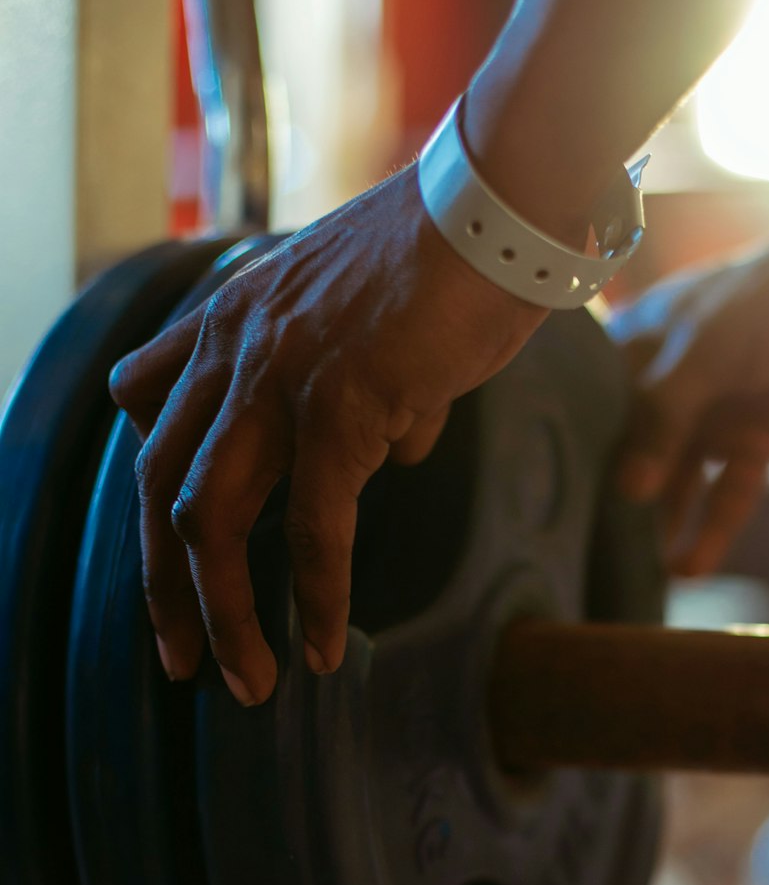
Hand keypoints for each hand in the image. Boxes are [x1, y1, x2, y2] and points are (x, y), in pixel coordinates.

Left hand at [110, 164, 542, 704]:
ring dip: (223, 614)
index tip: (172, 574)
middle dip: (163, 587)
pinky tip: (324, 647)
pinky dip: (316, 598)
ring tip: (247, 681)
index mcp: (230, 321)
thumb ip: (365, 389)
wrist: (501, 202)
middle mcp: (234, 348)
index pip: (151, 423)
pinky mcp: (341, 403)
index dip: (153, 509)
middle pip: (157, 486)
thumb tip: (397, 450)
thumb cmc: (454, 258)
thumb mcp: (373, 322)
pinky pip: (314, 527)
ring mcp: (280, 376)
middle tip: (179, 659)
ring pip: (211, 519)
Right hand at [607, 229, 768, 575]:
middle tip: (594, 558)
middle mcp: (668, 390)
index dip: (575, 454)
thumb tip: (630, 488)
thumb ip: (665, 417)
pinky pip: (728, 492)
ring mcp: (711, 418)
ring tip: (644, 575)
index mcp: (638, 351)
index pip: (593, 409)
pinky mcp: (754, 442)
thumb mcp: (708, 351)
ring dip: (666, 526)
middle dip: (618, 504)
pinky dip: (714, 528)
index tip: (552, 505)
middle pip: (634, 455)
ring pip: (680, 483)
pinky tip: (692, 566)